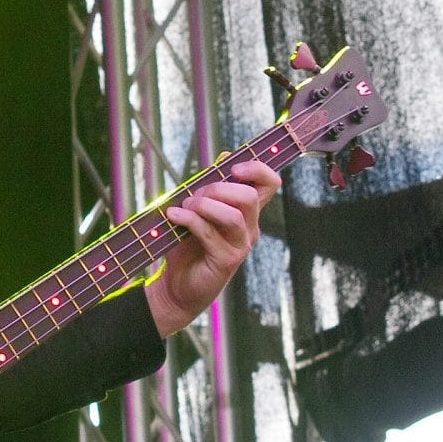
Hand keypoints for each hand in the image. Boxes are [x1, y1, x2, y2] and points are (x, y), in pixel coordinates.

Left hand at [145, 157, 280, 339]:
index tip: (234, 167)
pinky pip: (210, 233)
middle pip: (250, 196)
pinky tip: (174, 216)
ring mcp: (240, 245)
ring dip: (204, 205)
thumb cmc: (188, 246)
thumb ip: (212, 187)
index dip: (258, 169)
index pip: (269, 184)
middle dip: (217, 188)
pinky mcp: (227, 261)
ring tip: (184, 207)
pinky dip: (189, 220)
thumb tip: (225, 156)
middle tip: (193, 196)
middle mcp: (249, 228)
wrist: (176, 285)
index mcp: (246, 212)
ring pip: (233, 215)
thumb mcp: (198, 211)